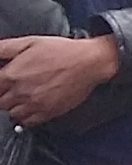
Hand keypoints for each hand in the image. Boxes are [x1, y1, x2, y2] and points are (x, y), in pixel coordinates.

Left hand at [0, 33, 119, 126]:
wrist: (89, 62)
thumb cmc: (62, 51)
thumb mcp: (29, 42)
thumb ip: (4, 48)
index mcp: (12, 75)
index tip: (4, 81)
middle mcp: (21, 92)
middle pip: (0, 103)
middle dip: (4, 95)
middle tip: (12, 89)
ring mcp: (35, 104)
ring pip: (13, 114)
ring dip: (14, 107)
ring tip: (21, 98)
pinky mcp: (49, 112)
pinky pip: (28, 122)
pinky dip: (26, 117)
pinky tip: (30, 107)